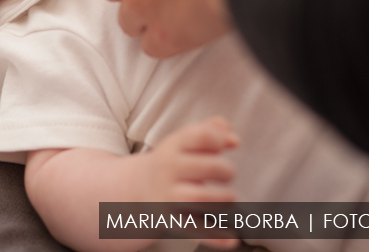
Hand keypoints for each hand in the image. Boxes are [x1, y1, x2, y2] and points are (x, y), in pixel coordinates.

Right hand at [138, 116, 239, 249]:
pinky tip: (233, 238)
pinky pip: (197, 230)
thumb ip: (210, 129)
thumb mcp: (183, 141)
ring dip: (225, 199)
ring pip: (204, 199)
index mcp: (172, 146)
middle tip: (225, 175)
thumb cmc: (172, 163)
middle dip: (227, 171)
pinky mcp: (172, 221)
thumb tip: (234, 140)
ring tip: (228, 198)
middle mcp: (168, 170)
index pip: (201, 135)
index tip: (220, 147)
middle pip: (210, 167)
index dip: (218, 139)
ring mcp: (169, 196)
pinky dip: (217, 237)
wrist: (135, 190)